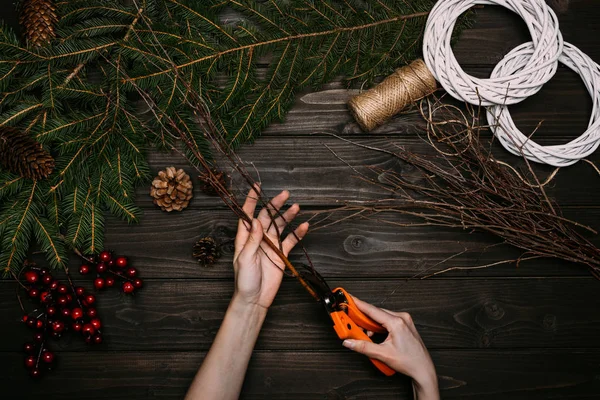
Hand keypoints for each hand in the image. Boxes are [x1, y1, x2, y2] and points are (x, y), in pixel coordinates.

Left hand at [233, 186, 308, 309]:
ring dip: (287, 217)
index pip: (248, 215)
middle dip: (275, 205)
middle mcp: (258, 238)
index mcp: (245, 237)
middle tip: (284, 195)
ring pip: (280, 226)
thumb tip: (256, 220)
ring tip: (296, 207)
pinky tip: (303, 226)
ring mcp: (270, 245)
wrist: (255, 298)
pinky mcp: (281, 254)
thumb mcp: (244, 259)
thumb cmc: (244, 281)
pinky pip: (290, 240)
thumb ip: (251, 240)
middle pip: (267, 217)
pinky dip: (297, 233)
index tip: (257, 187)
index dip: (251, 200)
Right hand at [342, 298, 438, 399]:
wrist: (423, 369)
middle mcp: (402, 318)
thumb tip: (350, 342)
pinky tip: (375, 334)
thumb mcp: (383, 354)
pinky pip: (388, 320)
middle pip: (376, 313)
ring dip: (371, 323)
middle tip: (351, 321)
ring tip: (365, 333)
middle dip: (363, 317)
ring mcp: (405, 320)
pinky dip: (379, 325)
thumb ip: (363, 347)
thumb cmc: (409, 362)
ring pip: (382, 316)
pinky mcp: (405, 324)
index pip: (372, 310)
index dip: (358, 304)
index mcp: (396, 322)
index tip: (349, 298)